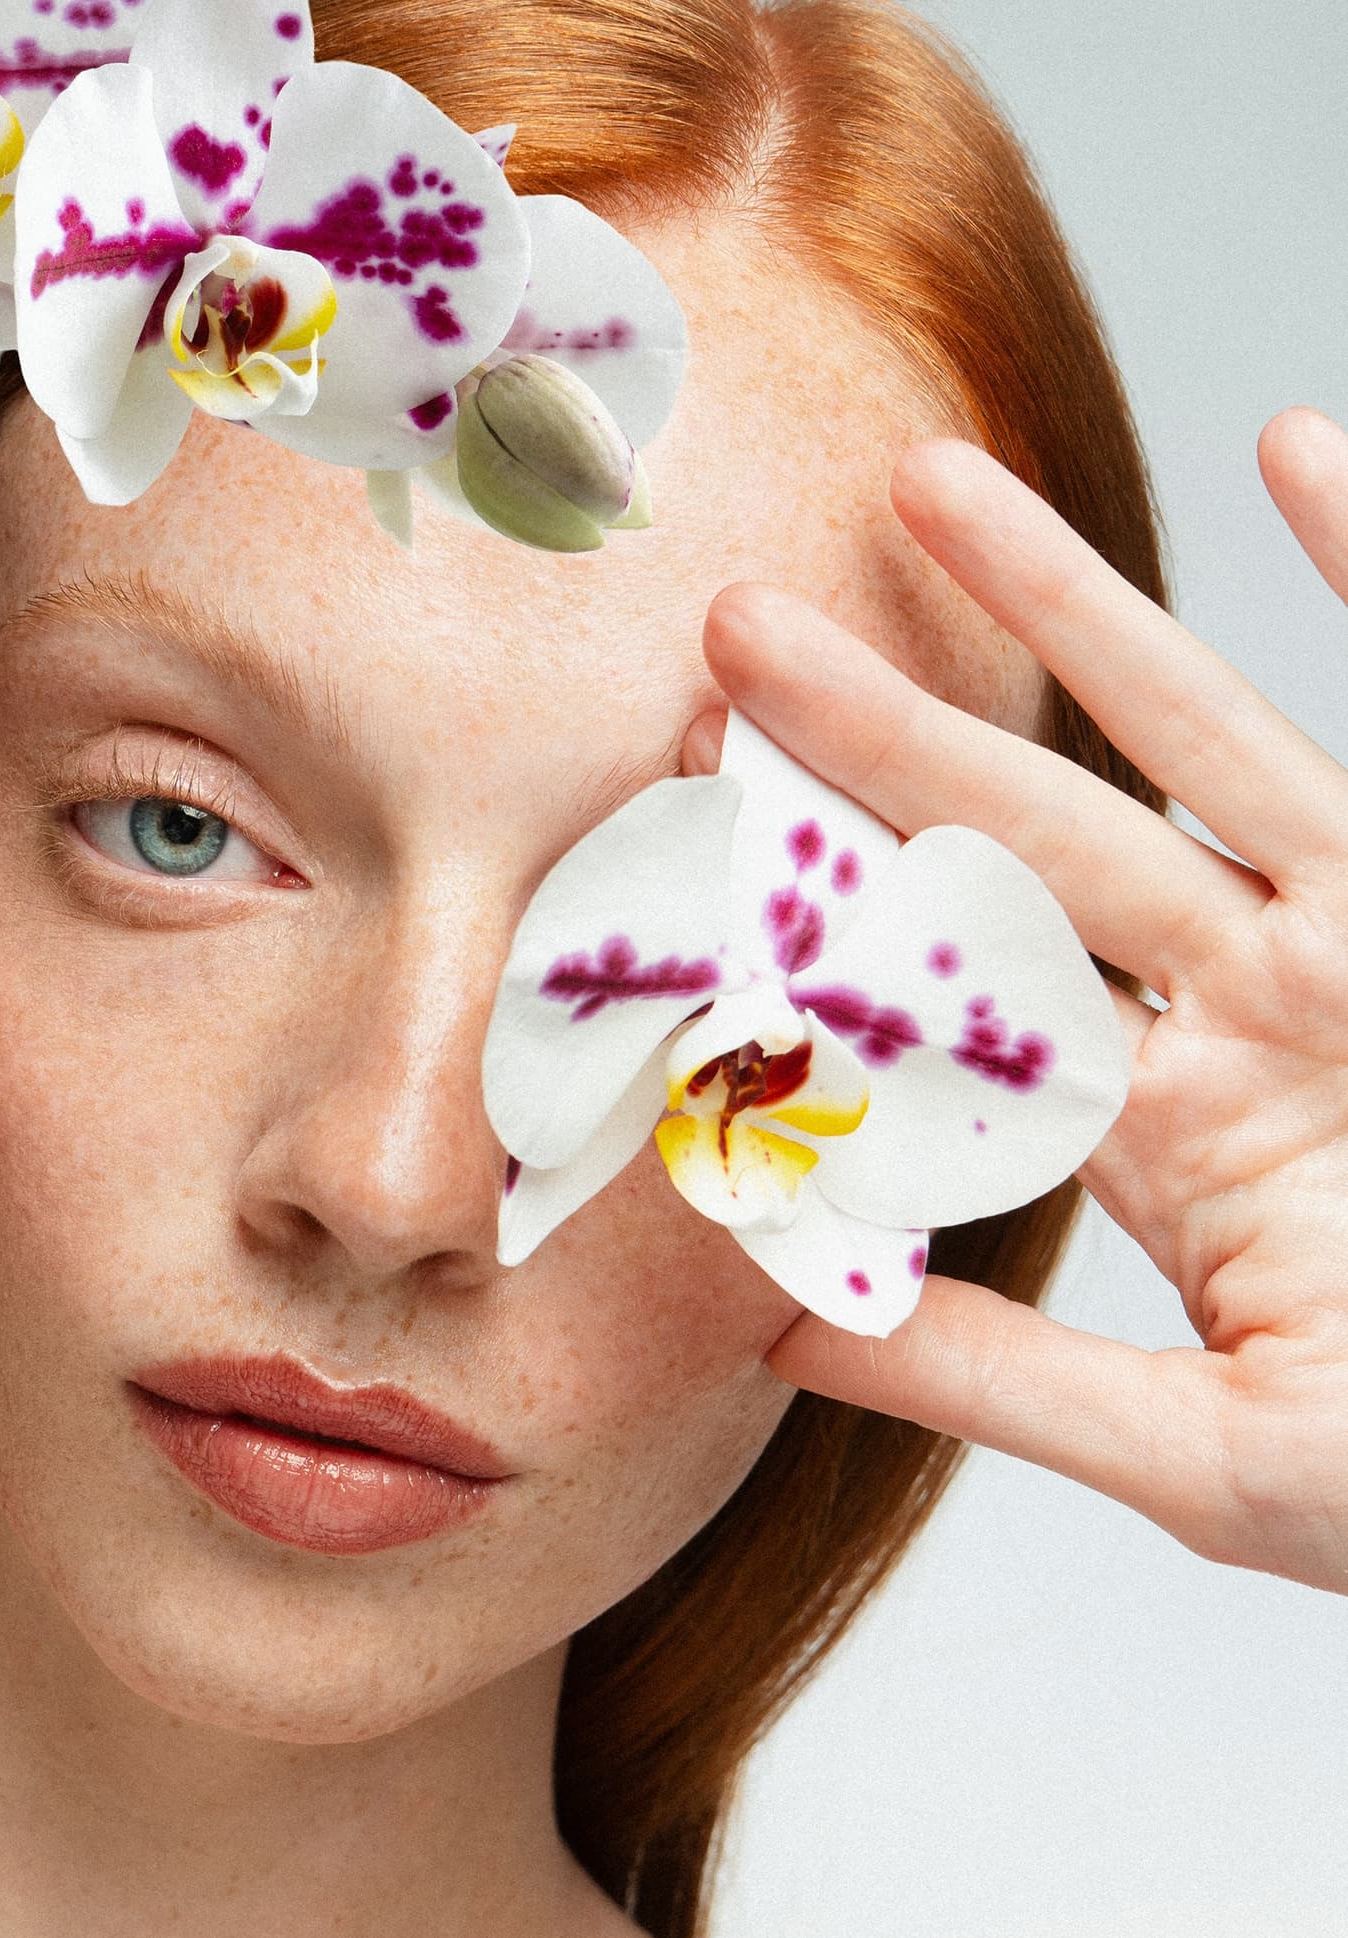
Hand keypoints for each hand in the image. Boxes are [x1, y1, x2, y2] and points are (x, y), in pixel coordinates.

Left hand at [700, 414, 1347, 1595]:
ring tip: (930, 483)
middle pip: (1031, 838)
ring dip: (1071, 609)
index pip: (957, 1001)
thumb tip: (777, 1333)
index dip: (825, 914)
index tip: (688, 822)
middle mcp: (1244, 1016)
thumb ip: (999, 1384)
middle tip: (727, 627)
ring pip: (1200, 741)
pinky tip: (1291, 443)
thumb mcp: (1203, 1456)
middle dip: (883, 733)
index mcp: (1156, 1139)